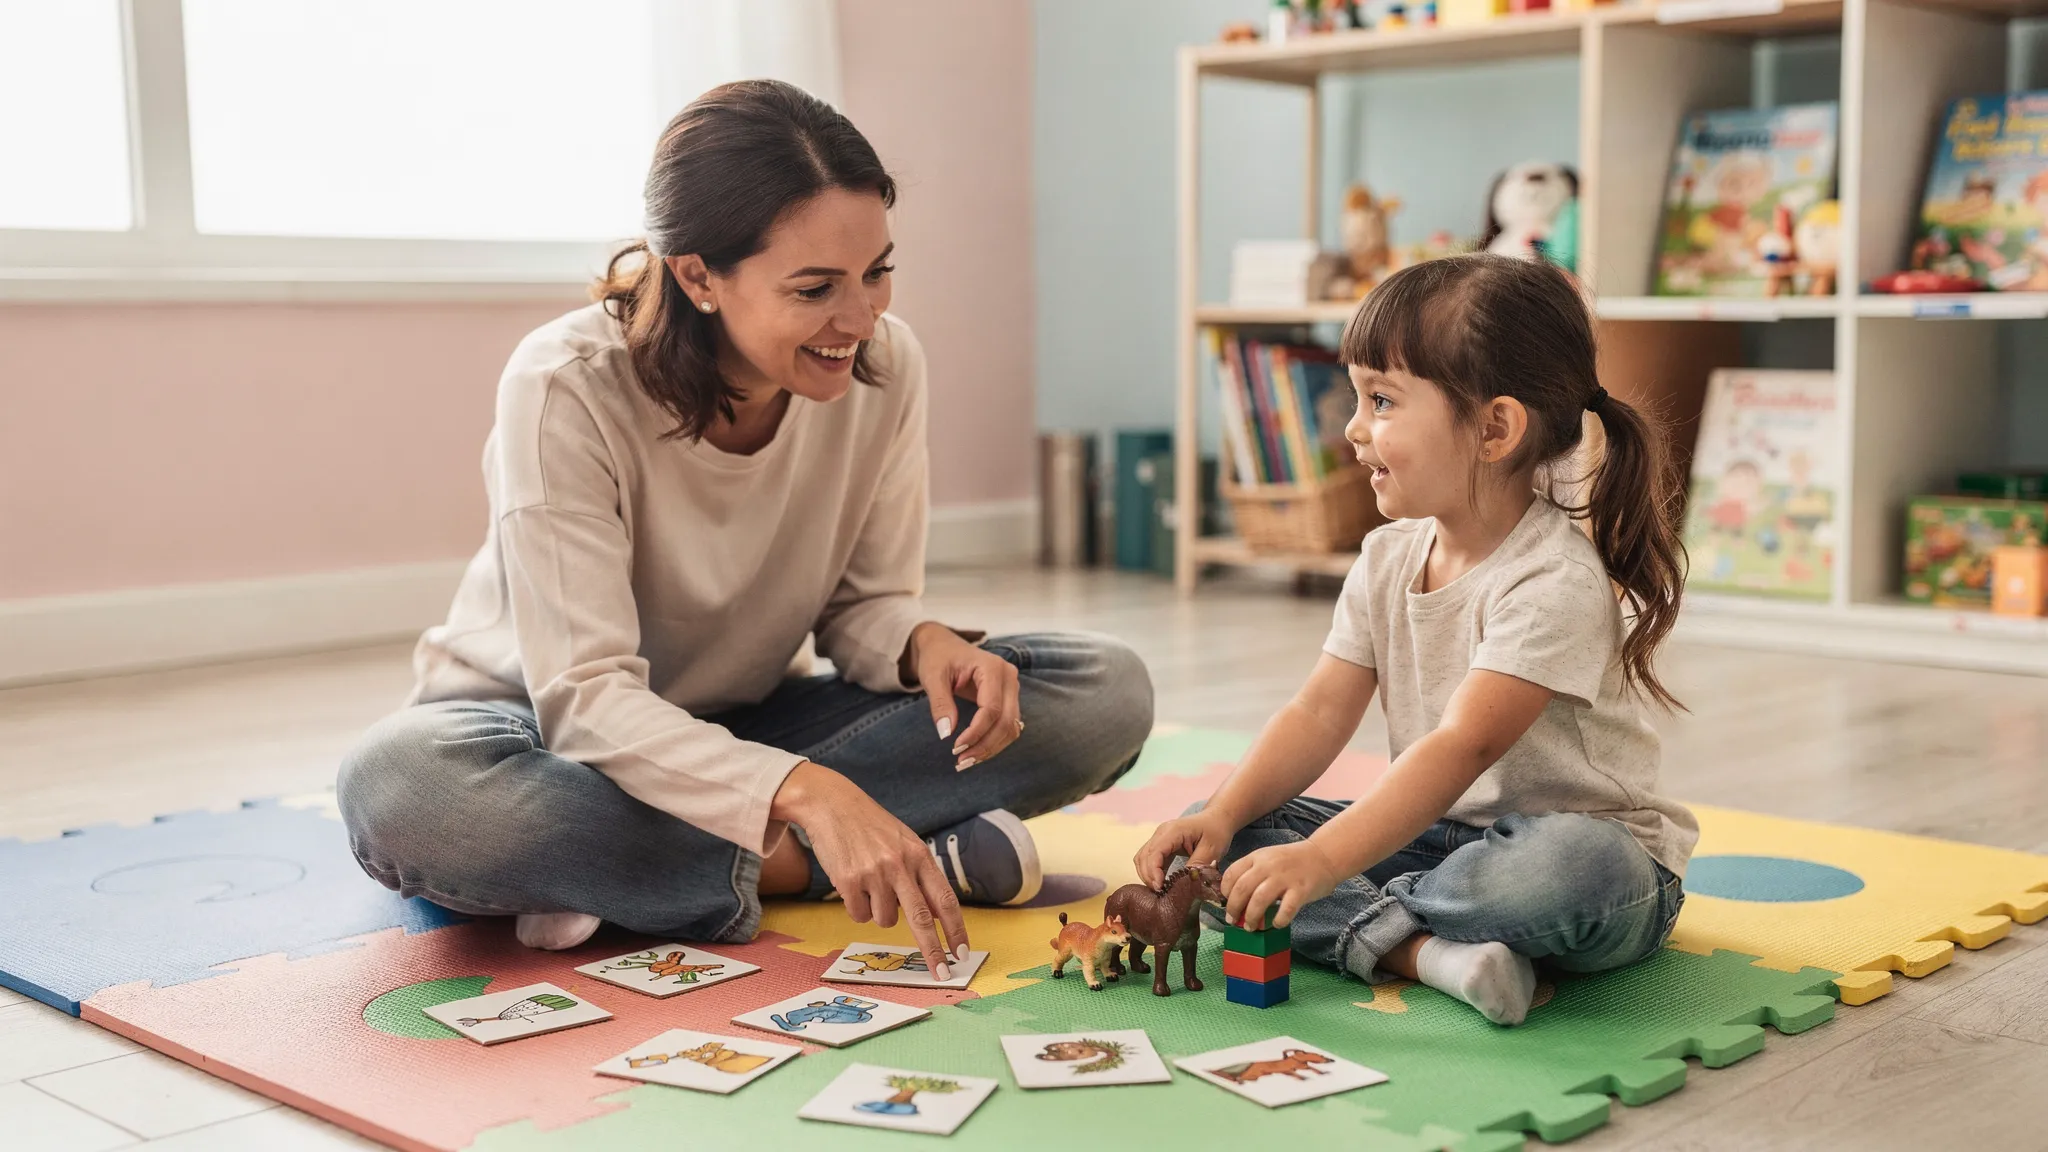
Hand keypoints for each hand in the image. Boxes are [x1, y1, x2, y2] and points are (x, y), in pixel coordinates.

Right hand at [771, 762, 969, 977]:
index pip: (945, 899)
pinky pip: (858, 916)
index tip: (963, 952)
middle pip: (921, 919)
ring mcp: (874, 873)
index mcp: (919, 855)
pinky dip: (857, 908)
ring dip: (879, 913)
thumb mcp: (905, 843)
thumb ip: (921, 875)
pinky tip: (852, 884)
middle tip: (942, 973)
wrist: (831, 804)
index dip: (956, 929)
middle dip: (933, 950)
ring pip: (885, 920)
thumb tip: (938, 915)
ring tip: (870, 886)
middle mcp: (900, 865)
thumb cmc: (871, 827)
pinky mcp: (849, 881)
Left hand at [906, 623, 1020, 770]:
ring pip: (1011, 728)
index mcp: (993, 667)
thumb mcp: (933, 677)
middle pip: (1006, 721)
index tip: (956, 748)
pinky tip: (976, 752)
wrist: (944, 646)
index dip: (976, 732)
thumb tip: (946, 734)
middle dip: (985, 745)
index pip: (991, 708)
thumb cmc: (938, 657)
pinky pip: (1008, 726)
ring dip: (992, 748)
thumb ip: (940, 703)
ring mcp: (1012, 688)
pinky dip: (994, 742)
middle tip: (961, 761)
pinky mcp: (1009, 699)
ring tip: (967, 761)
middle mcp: (1009, 677)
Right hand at [1132, 809, 1237, 889]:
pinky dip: (1150, 871)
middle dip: (1149, 877)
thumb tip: (1185, 881)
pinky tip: (1160, 882)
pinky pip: (1148, 859)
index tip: (1160, 888)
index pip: (1155, 853)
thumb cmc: (1216, 831)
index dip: (1154, 872)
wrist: (1217, 819)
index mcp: (1173, 831)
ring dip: (1147, 875)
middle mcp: (1161, 833)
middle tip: (1160, 893)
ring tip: (1159, 889)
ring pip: (1142, 858)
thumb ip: (1197, 864)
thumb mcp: (1212, 848)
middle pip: (1144, 856)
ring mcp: (1159, 837)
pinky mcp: (1161, 844)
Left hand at [1222, 840, 1342, 930]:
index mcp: (1257, 857)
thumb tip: (1235, 898)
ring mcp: (1285, 877)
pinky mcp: (1301, 890)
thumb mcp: (1268, 859)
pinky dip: (1278, 920)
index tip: (1226, 902)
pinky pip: (1286, 909)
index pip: (1232, 874)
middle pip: (1242, 889)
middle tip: (1232, 921)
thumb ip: (1253, 873)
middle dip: (1233, 908)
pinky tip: (1276, 924)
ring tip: (1250, 927)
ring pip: (1259, 900)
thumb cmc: (1292, 861)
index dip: (1225, 891)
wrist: (1324, 855)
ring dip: (1251, 917)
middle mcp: (1268, 866)